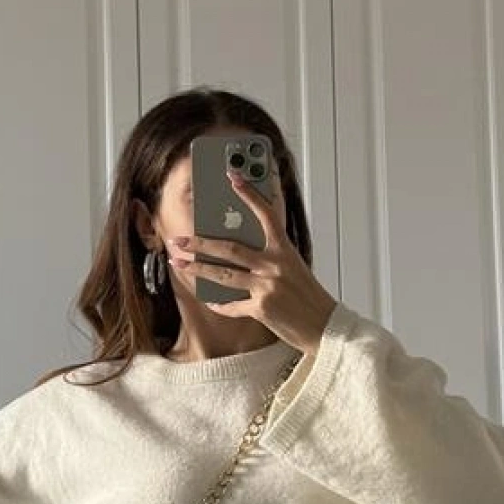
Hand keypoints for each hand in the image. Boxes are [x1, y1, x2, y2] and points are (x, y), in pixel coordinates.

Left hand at [168, 171, 337, 354]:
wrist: (324, 327)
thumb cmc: (308, 297)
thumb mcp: (293, 268)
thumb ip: (270, 256)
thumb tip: (237, 249)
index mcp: (285, 250)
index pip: (266, 214)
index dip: (249, 193)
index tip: (232, 175)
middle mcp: (274, 266)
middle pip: (230, 249)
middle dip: (200, 243)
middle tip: (179, 240)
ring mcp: (266, 288)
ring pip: (223, 275)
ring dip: (197, 270)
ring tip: (179, 264)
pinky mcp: (261, 309)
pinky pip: (231, 305)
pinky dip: (219, 304)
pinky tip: (209, 299)